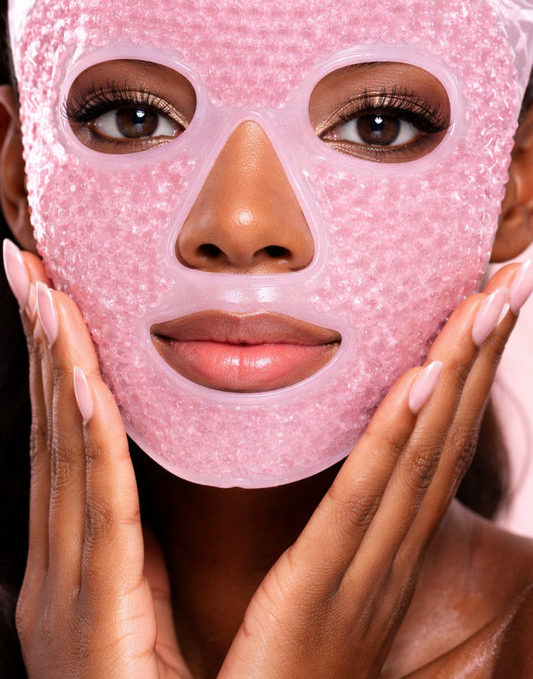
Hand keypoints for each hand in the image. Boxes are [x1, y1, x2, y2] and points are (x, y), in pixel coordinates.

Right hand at [6, 245, 191, 678]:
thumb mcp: (136, 614)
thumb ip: (131, 553)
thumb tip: (136, 497)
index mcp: (74, 564)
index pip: (68, 442)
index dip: (56, 366)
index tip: (55, 301)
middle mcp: (56, 566)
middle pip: (51, 434)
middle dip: (39, 347)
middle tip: (30, 269)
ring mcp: (65, 590)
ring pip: (63, 455)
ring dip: (52, 368)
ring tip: (44, 293)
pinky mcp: (94, 614)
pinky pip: (96, 507)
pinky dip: (83, 437)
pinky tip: (78, 380)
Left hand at [219, 264, 522, 678]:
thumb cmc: (281, 671)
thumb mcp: (316, 586)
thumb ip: (333, 529)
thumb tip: (339, 466)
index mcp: (386, 546)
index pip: (436, 443)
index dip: (465, 371)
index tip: (482, 304)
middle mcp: (391, 549)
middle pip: (445, 434)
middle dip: (479, 352)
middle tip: (507, 279)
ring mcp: (364, 568)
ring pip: (421, 453)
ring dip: (458, 371)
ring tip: (485, 301)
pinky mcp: (317, 586)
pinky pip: (364, 500)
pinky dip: (398, 439)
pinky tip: (423, 380)